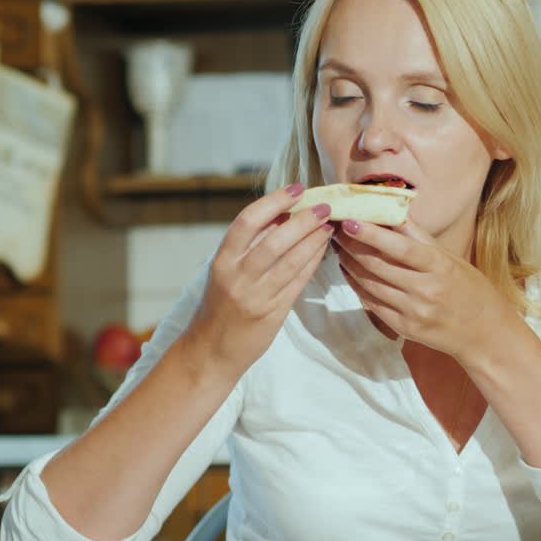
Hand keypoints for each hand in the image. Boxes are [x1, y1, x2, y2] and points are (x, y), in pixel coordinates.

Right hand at [182, 183, 332, 380]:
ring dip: (314, 240)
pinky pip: (298, 282)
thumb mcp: (225, 271)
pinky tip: (324, 248)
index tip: (296, 189)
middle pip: (274, 240)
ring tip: (329, 225)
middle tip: (323, 206)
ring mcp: (255, 296)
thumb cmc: (220, 305)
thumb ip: (249, 246)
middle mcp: (237, 277)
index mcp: (222, 261)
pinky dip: (312, 262)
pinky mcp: (273, 313)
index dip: (274, 201)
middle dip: (303, 220)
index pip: (247, 222)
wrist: (211, 351)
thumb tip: (281, 212)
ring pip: (291, 261)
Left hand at [333, 216, 514, 361]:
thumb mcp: (451, 259)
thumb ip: (420, 238)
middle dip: (352, 246)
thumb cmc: (470, 289)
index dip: (372, 234)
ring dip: (350, 265)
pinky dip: (357, 286)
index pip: (400, 248)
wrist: (484, 333)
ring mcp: (414, 311)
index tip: (350, 221)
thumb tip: (392, 211)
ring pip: (371, 284)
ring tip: (340, 248)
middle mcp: (426, 290)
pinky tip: (349, 272)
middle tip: (336, 230)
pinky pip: (372, 304)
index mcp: (441, 267)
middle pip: (379, 265)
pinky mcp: (405, 328)